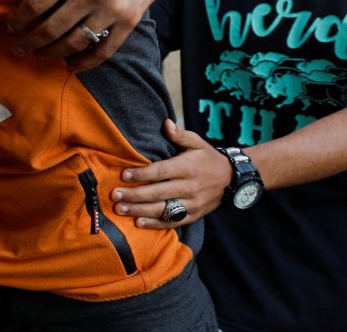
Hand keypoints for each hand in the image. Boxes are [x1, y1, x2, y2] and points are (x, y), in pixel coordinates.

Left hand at [6, 0, 178, 70]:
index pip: (37, 3)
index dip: (18, 18)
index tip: (9, 25)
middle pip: (51, 28)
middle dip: (29, 41)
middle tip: (17, 47)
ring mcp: (113, 10)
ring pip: (74, 42)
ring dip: (52, 53)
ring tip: (38, 54)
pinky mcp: (129, 21)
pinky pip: (104, 50)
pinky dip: (86, 62)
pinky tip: (70, 65)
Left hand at [110, 120, 231, 226]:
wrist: (231, 180)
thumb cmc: (208, 158)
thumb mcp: (197, 142)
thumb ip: (180, 135)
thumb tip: (165, 123)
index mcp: (188, 167)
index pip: (161, 171)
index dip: (142, 174)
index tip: (124, 175)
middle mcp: (189, 187)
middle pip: (158, 193)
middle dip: (134, 195)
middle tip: (115, 195)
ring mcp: (192, 203)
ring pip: (162, 209)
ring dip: (139, 211)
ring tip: (120, 209)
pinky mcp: (193, 215)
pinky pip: (172, 222)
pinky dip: (155, 224)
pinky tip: (138, 222)